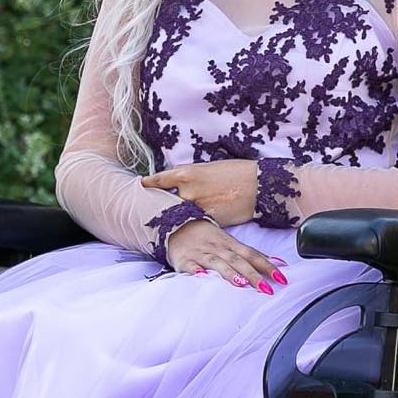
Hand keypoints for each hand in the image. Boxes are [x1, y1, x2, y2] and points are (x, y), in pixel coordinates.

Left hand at [141, 160, 257, 226]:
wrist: (257, 185)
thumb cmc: (235, 172)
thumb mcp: (208, 169)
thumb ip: (190, 178)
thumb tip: (179, 185)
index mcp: (185, 174)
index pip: (159, 180)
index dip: (148, 183)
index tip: (140, 184)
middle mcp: (186, 192)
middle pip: (166, 202)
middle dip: (162, 205)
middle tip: (151, 208)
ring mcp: (196, 208)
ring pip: (180, 216)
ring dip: (177, 218)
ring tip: (172, 220)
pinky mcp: (208, 221)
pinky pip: (195, 224)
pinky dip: (193, 225)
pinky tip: (191, 228)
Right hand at [163, 218, 288, 292]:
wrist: (176, 225)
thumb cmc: (208, 238)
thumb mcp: (231, 243)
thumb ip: (251, 254)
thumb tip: (278, 262)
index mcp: (231, 244)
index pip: (252, 254)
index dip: (268, 266)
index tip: (282, 278)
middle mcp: (218, 248)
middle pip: (238, 260)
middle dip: (252, 274)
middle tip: (266, 289)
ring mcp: (201, 253)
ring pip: (217, 262)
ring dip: (229, 272)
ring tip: (241, 283)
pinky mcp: (185, 260)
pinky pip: (190, 265)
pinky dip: (195, 270)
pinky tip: (201, 276)